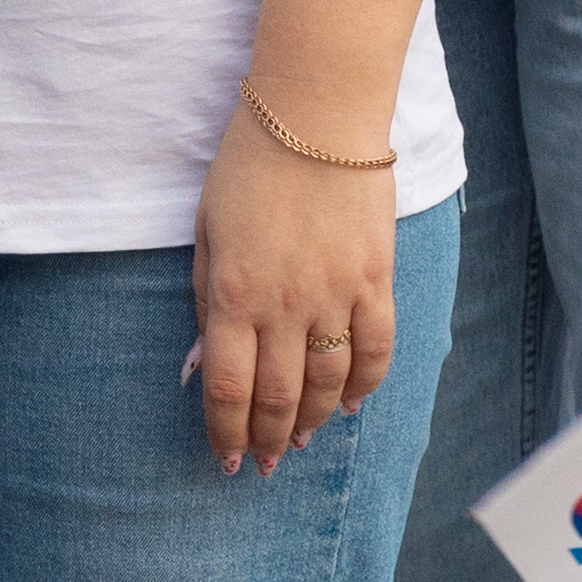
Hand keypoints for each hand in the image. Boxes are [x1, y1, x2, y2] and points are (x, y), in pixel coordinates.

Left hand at [188, 100, 398, 475]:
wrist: (315, 115)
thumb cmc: (247, 167)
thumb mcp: (205, 230)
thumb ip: (206, 299)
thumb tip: (204, 364)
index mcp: (234, 294)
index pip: (228, 389)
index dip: (224, 434)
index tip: (224, 460)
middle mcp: (286, 306)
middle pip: (278, 397)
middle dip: (266, 440)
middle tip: (261, 466)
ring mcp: (337, 296)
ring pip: (328, 385)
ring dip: (311, 423)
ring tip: (298, 443)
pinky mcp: (377, 281)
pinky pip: (376, 351)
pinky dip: (363, 386)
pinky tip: (349, 405)